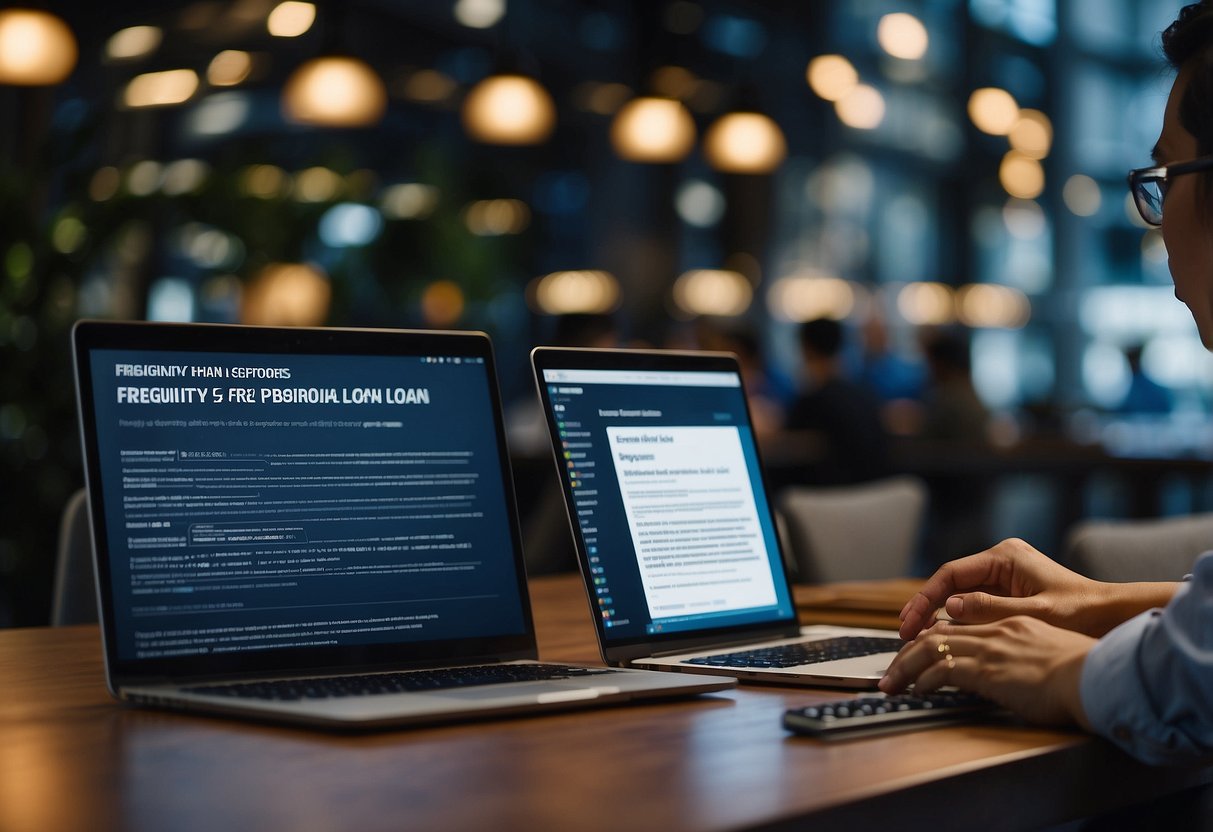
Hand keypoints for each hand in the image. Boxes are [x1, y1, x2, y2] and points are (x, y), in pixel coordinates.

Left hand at [878, 618, 1093, 727]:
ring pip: (932, 648)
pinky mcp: (987, 668)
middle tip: (893, 670)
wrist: (1097, 679)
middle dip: (909, 652)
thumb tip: (1016, 675)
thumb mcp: (1052, 656)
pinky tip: (914, 691)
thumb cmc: (1085, 676)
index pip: (961, 627)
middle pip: (939, 634)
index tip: (918, 654)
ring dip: (905, 667)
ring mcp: (991, 648)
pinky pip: (942, 669)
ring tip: (891, 684)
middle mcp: (998, 631)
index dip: (935, 639)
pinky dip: (922, 680)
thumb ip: (1027, 657)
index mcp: (1014, 625)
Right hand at [897, 538, 1176, 640]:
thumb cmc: (1083, 613)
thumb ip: (989, 610)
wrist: (1116, 616)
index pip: (951, 574)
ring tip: (918, 638)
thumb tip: (949, 609)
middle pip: (951, 583)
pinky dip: (958, 620)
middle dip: (926, 608)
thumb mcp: (1034, 615)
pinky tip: (946, 637)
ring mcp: (1006, 575)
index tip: (909, 623)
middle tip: (905, 633)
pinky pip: (975, 603)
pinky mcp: (1010, 591)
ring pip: (960, 594)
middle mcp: (1002, 561)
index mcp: (1005, 557)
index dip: (925, 599)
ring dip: (939, 615)